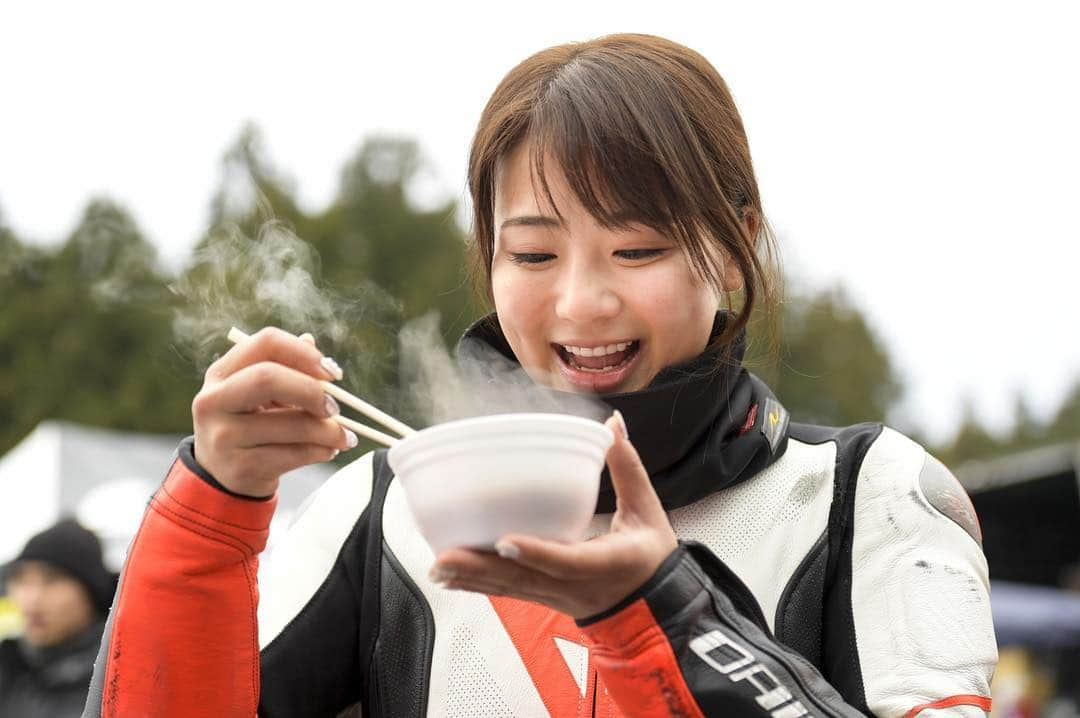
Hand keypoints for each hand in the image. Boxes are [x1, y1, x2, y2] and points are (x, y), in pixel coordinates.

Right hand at [191, 327, 356, 496]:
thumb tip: (310, 340)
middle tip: (335, 407)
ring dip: (328, 431)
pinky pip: (293, 455)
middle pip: (268, 378)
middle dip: (311, 391)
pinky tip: (328, 450)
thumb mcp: (260, 394)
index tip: (331, 373)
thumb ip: (285, 368)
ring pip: (290, 425)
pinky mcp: (240, 467)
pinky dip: (320, 452)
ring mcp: (223, 436)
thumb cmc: (249, 423)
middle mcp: (214, 400)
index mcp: (221, 373)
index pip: (266, 343)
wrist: (221, 475)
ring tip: (343, 436)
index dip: (304, 353)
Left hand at [428, 411, 677, 619]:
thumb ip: (628, 467)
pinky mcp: (544, 599)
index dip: (537, 552)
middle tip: (445, 558)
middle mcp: (577, 587)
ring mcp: (557, 597)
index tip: (506, 540)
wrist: (656, 610)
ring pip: (510, 590)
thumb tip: (612, 424)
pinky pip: (507, 592)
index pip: (569, 562)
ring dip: (471, 580)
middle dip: (483, 570)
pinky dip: (476, 586)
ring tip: (437, 567)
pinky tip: (447, 577)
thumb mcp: (648, 511)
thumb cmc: (651, 555)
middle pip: (524, 580)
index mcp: (608, 563)